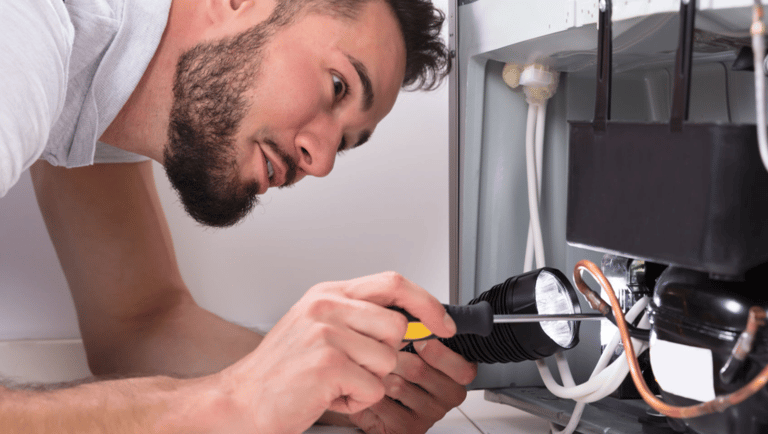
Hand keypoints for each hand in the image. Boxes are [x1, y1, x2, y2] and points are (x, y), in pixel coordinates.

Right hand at [211, 272, 456, 433]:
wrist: (240, 400)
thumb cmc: (281, 369)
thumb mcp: (318, 327)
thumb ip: (360, 316)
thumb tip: (411, 321)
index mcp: (328, 294)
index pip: (393, 283)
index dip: (426, 303)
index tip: (442, 323)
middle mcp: (327, 307)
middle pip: (397, 327)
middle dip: (385, 357)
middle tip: (355, 368)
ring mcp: (327, 334)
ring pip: (388, 362)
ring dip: (368, 382)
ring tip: (335, 382)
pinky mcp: (328, 364)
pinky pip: (373, 388)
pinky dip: (356, 401)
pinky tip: (328, 395)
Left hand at [349, 340, 477, 433]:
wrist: (372, 392)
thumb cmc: (399, 365)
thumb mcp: (416, 340)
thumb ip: (424, 328)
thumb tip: (422, 313)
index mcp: (458, 373)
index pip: (462, 368)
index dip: (436, 351)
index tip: (417, 340)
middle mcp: (449, 396)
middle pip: (419, 370)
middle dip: (394, 356)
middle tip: (385, 352)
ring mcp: (430, 415)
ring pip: (398, 385)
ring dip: (379, 373)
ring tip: (376, 369)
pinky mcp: (408, 429)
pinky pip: (383, 403)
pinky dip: (370, 392)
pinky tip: (372, 389)